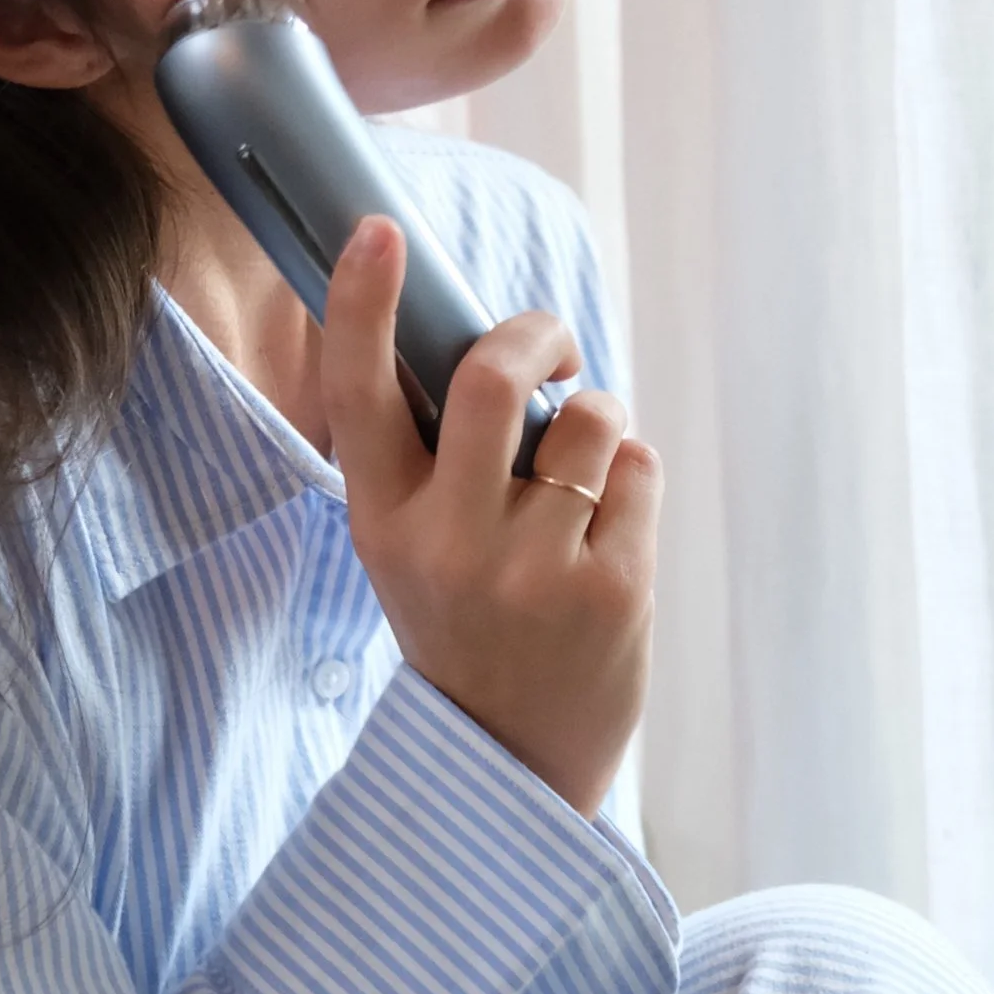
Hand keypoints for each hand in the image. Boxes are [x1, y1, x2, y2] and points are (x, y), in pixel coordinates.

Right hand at [321, 218, 659, 823]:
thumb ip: (431, 456)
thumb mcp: (412, 547)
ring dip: (596, 417)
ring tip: (582, 468)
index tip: (378, 232)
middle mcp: (450, 544)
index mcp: (384, 524)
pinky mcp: (612, 592)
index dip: (362, 301)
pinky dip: (630, 478)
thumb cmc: (464, 622)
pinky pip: (636, 470)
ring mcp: (533, 571)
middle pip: (488, 376)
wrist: (511, 761)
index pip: (357, 393)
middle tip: (552, 344)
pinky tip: (608, 530)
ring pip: (586, 417)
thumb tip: (487, 337)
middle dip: (536, 332)